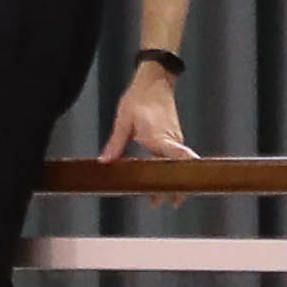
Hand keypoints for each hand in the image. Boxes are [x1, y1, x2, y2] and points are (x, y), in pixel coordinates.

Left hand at [101, 64, 195, 203]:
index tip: (181, 189)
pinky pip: (172, 157)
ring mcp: (173, 139)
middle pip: (178, 167)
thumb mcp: (123, 120)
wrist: (153, 83)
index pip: (178, 157)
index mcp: (159, 136)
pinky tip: (159, 179)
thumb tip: (104, 161)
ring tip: (162, 200)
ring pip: (176, 164)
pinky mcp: (171, 137)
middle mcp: (171, 140)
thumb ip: (115, 143)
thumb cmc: (139, 99)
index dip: (182, 173)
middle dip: (176, 186)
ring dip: (171, 180)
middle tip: (171, 204)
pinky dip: (169, 170)